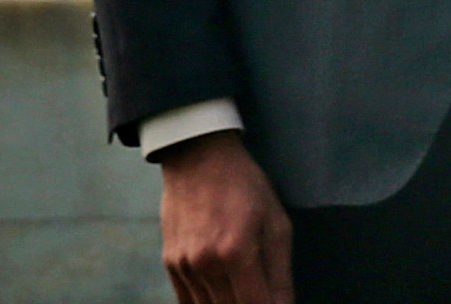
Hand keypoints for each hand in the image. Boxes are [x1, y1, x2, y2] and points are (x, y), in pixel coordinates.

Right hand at [160, 130, 292, 303]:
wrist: (199, 160)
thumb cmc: (247, 187)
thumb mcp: (277, 224)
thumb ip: (280, 273)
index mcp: (236, 252)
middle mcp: (205, 264)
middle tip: (265, 298)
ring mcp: (183, 266)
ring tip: (248, 294)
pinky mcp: (170, 264)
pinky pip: (187, 301)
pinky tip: (225, 296)